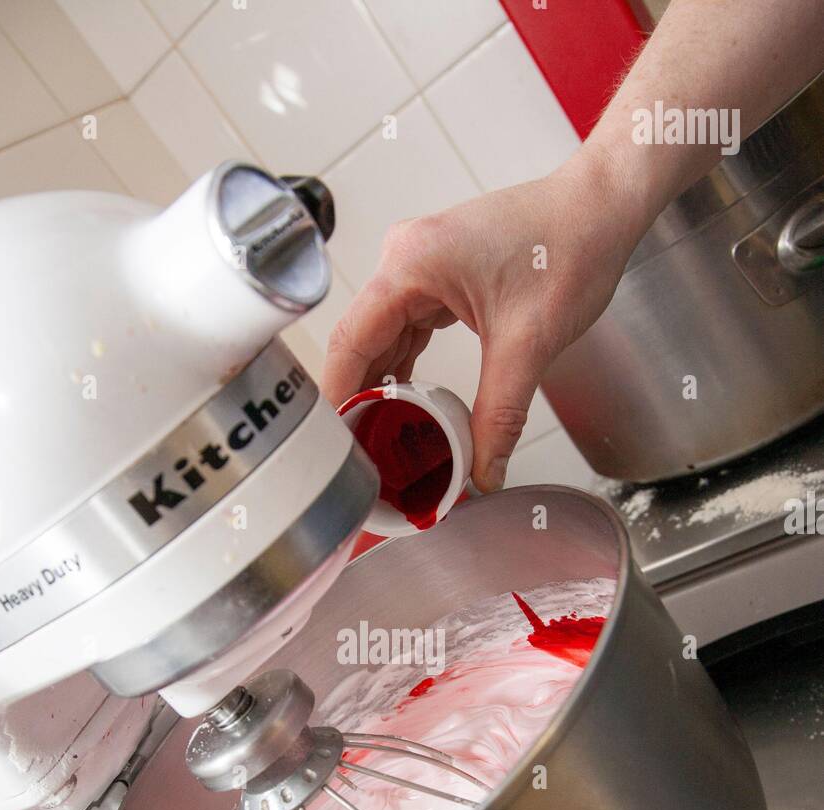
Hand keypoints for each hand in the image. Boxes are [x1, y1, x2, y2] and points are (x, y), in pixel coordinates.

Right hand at [322, 150, 639, 491]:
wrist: (601, 210)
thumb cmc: (569, 247)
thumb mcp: (528, 345)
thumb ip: (499, 416)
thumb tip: (481, 473)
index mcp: (410, 264)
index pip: (350, 341)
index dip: (338, 397)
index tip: (334, 444)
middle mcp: (405, 259)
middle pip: (362, 342)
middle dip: (363, 400)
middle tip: (364, 454)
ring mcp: (420, 266)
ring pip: (385, 339)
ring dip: (386, 386)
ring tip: (384, 438)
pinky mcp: (439, 276)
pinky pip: (408, 329)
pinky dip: (408, 367)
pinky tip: (410, 402)